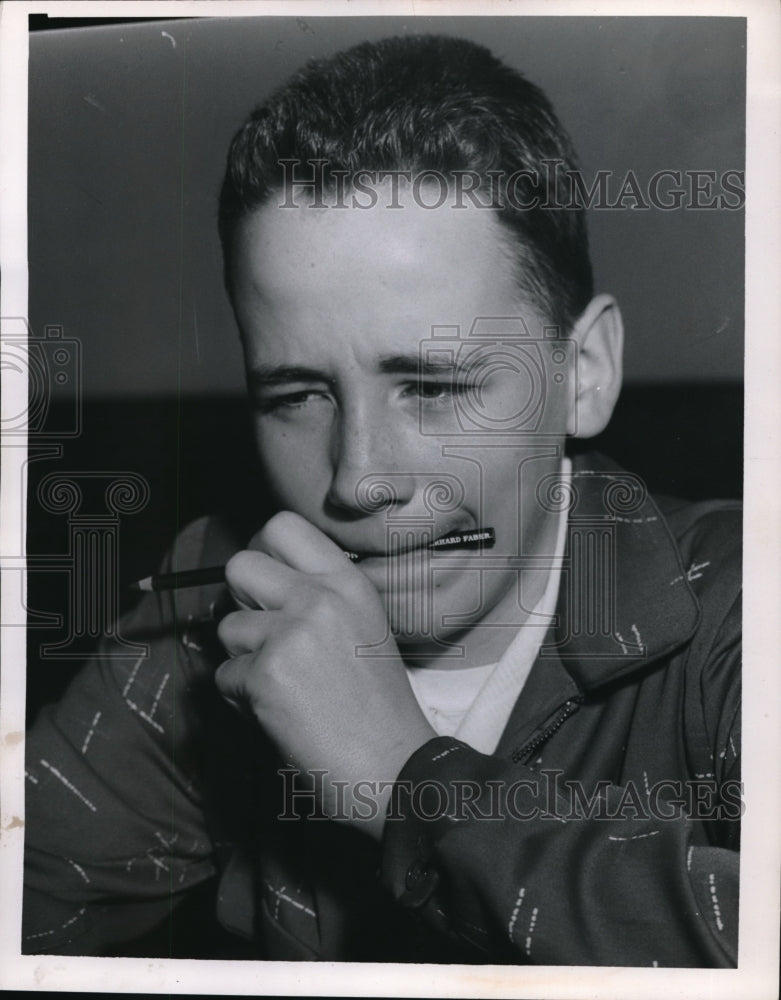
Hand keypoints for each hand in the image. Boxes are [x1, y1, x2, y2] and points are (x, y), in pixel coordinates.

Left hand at [215, 511, 435, 838]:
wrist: (391, 766)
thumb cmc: (376, 705)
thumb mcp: (362, 626)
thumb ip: (319, 596)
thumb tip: (262, 582)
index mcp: (348, 582)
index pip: (283, 525)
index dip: (264, 552)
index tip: (269, 583)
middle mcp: (319, 598)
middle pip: (240, 564)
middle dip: (241, 600)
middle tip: (265, 634)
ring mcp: (290, 635)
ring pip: (227, 628)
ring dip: (243, 659)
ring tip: (283, 685)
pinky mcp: (265, 676)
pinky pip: (225, 676)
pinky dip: (242, 699)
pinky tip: (280, 712)